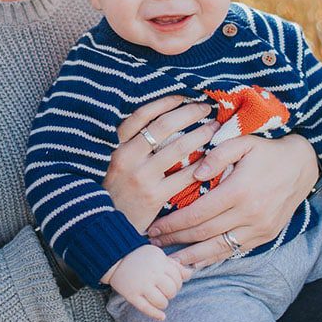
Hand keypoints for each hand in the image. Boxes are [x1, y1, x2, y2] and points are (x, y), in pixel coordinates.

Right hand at [103, 245, 190, 320]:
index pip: (178, 279)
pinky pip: (146, 309)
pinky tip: (161, 317)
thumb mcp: (158, 255)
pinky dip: (156, 315)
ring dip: (163, 303)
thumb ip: (174, 265)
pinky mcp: (131, 295)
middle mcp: (152, 274)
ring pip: (161, 302)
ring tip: (159, 299)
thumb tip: (190, 274)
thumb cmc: (139, 257)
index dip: (177, 283)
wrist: (114, 257)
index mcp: (160, 263)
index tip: (171, 283)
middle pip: (172, 291)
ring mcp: (141, 285)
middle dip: (171, 293)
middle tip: (164, 291)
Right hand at [104, 95, 218, 232]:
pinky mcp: (155, 196)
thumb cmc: (117, 190)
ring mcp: (142, 177)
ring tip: (214, 128)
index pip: (142, 115)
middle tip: (206, 108)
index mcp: (118, 146)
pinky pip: (185, 176)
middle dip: (189, 113)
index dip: (164, 102)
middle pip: (164, 126)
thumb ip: (134, 143)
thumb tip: (164, 120)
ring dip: (201, 134)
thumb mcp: (117, 162)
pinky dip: (202, 164)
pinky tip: (213, 158)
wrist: (106, 225)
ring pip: (178, 148)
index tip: (183, 96)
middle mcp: (127, 158)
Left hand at [148, 133, 318, 267]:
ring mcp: (259, 228)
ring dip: (192, 256)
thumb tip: (196, 173)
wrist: (303, 165)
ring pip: (218, 248)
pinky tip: (197, 261)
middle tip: (153, 243)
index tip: (154, 227)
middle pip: (203, 234)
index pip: (197, 213)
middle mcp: (249, 214)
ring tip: (170, 261)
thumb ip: (218, 155)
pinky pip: (235, 250)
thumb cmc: (267, 151)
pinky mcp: (266, 235)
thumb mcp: (243, 142)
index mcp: (238, 191)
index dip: (173, 223)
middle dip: (176, 240)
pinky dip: (214, 258)